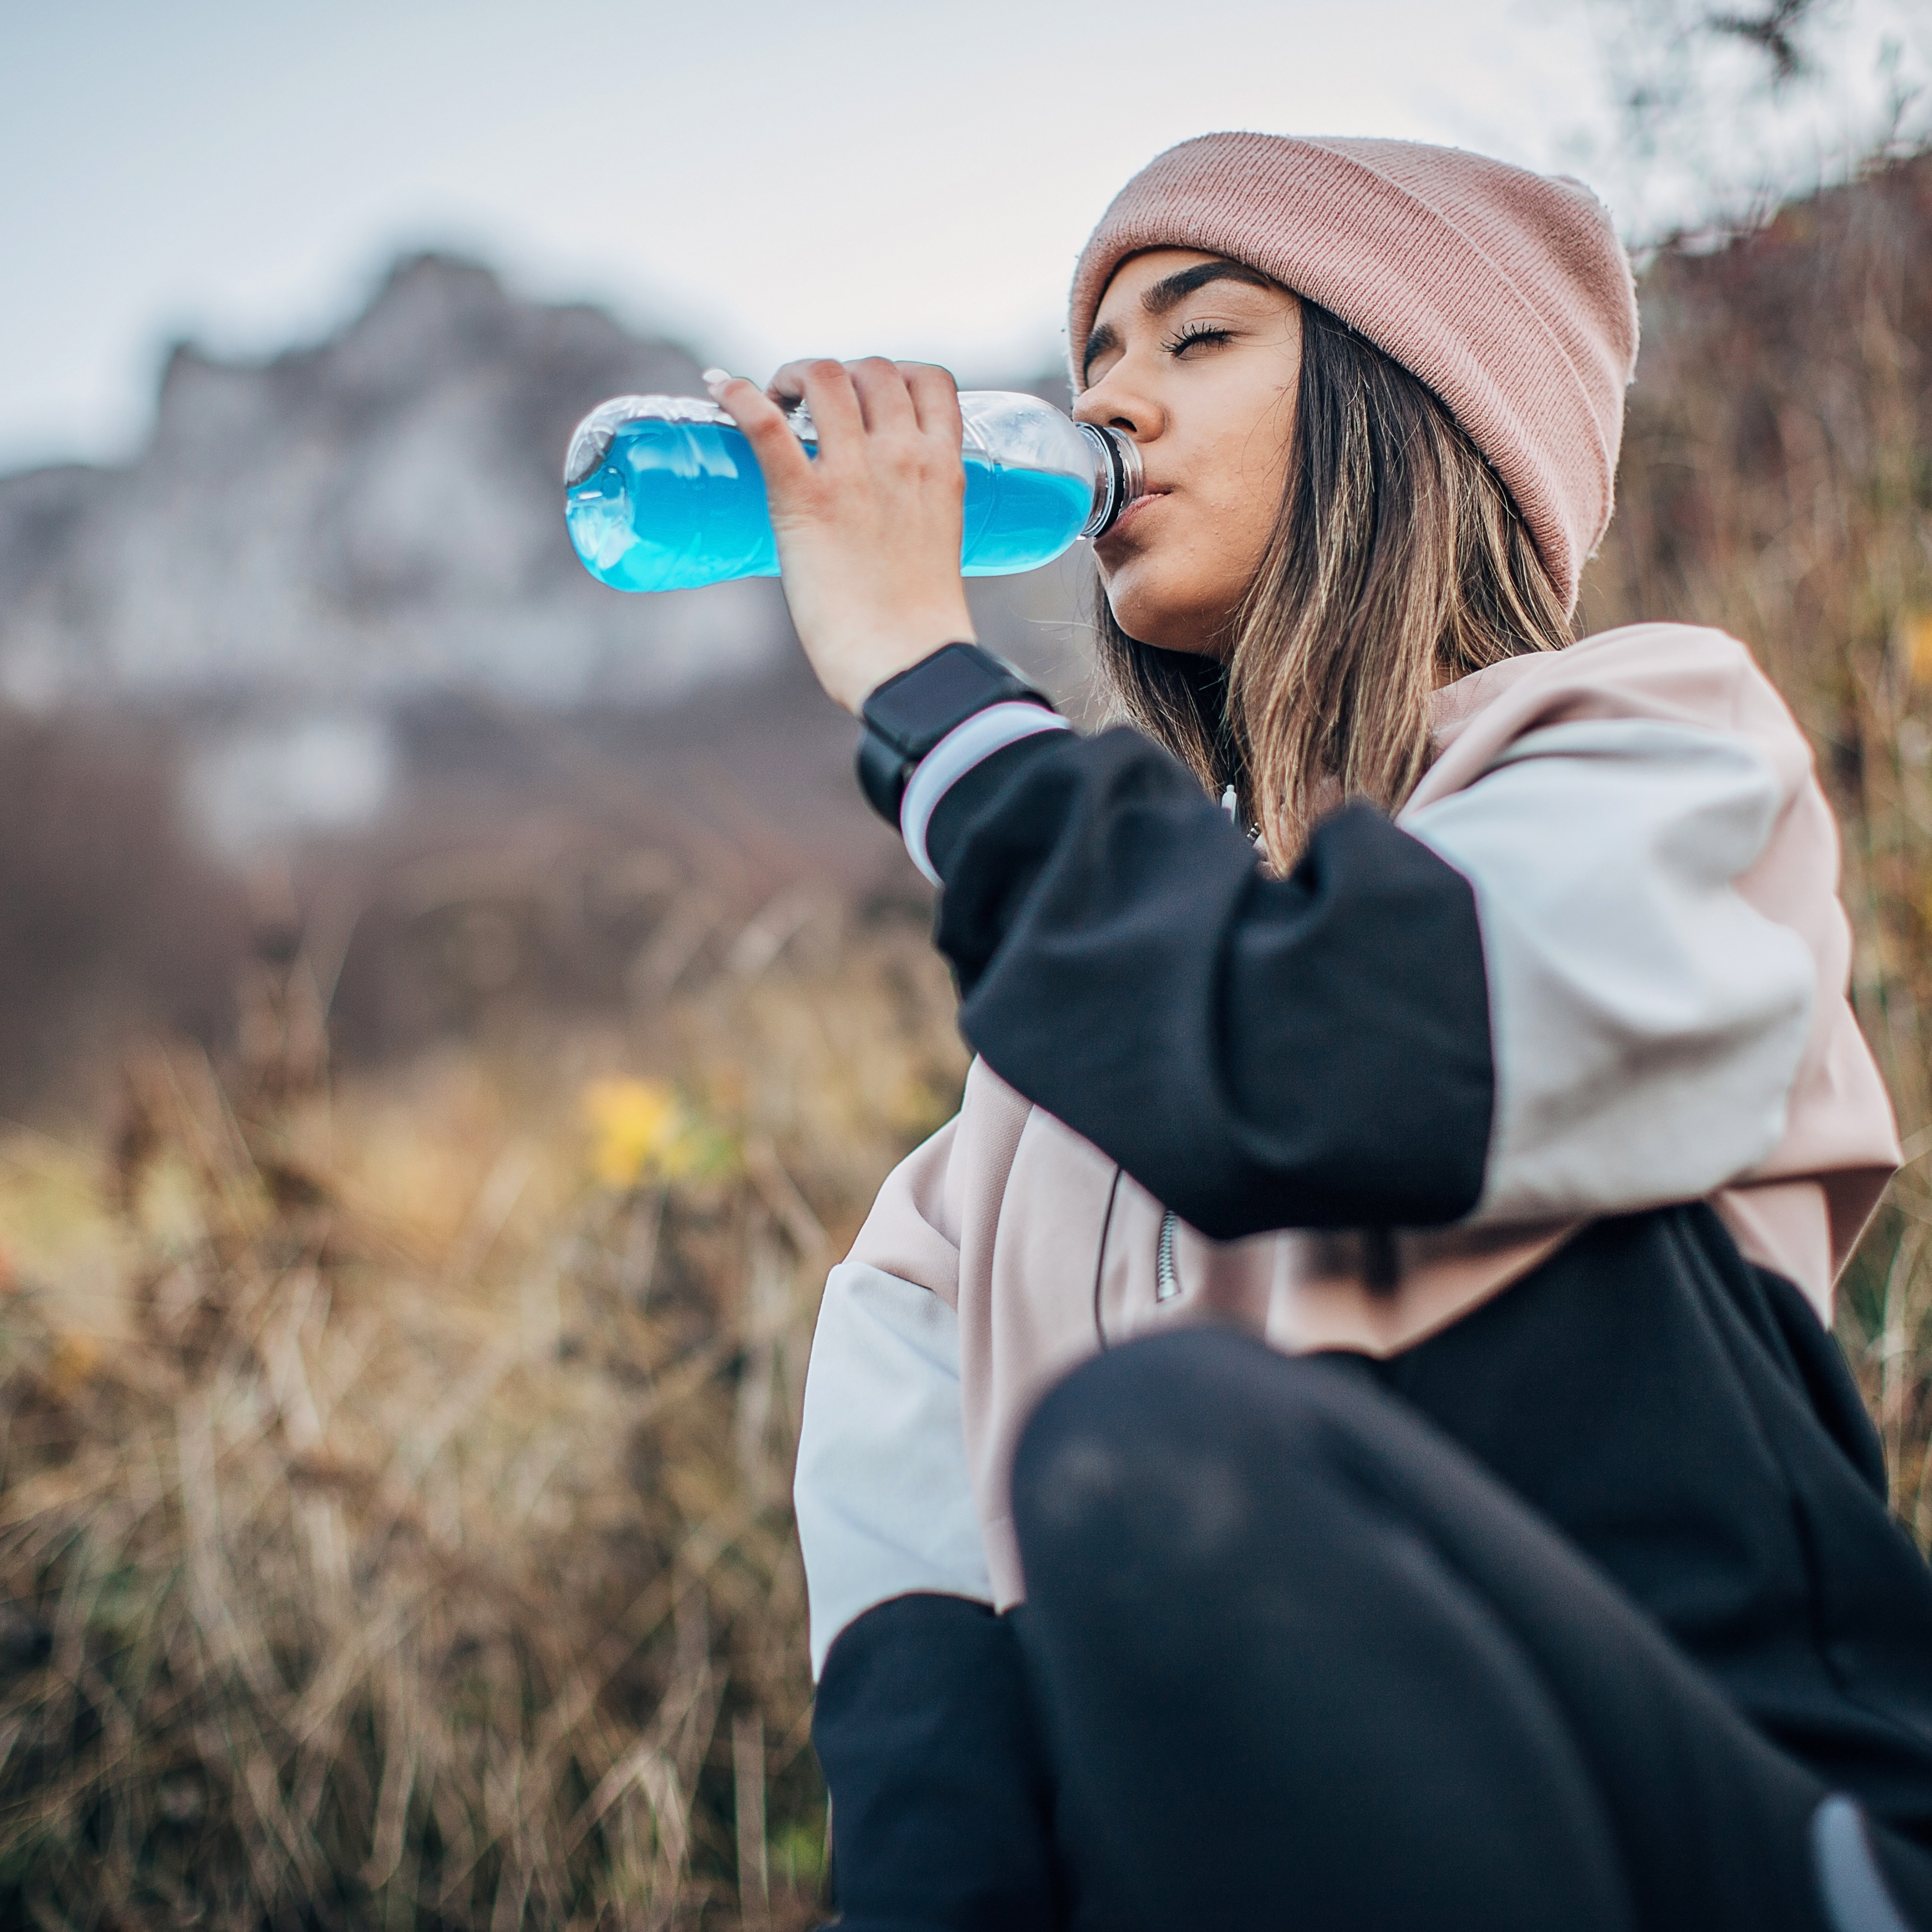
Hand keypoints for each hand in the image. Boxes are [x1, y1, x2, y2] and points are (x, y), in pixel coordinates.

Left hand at [704, 358, 975, 712]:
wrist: (907, 664)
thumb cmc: (921, 629)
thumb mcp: (936, 547)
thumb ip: (914, 521)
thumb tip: (879, 534)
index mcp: (942, 468)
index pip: (929, 379)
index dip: (894, 373)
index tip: (868, 397)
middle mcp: (902, 457)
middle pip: (870, 369)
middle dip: (838, 375)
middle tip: (808, 407)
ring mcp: (853, 474)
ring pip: (823, 377)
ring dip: (793, 375)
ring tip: (774, 398)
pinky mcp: (806, 500)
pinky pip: (762, 422)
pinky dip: (736, 393)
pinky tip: (718, 387)